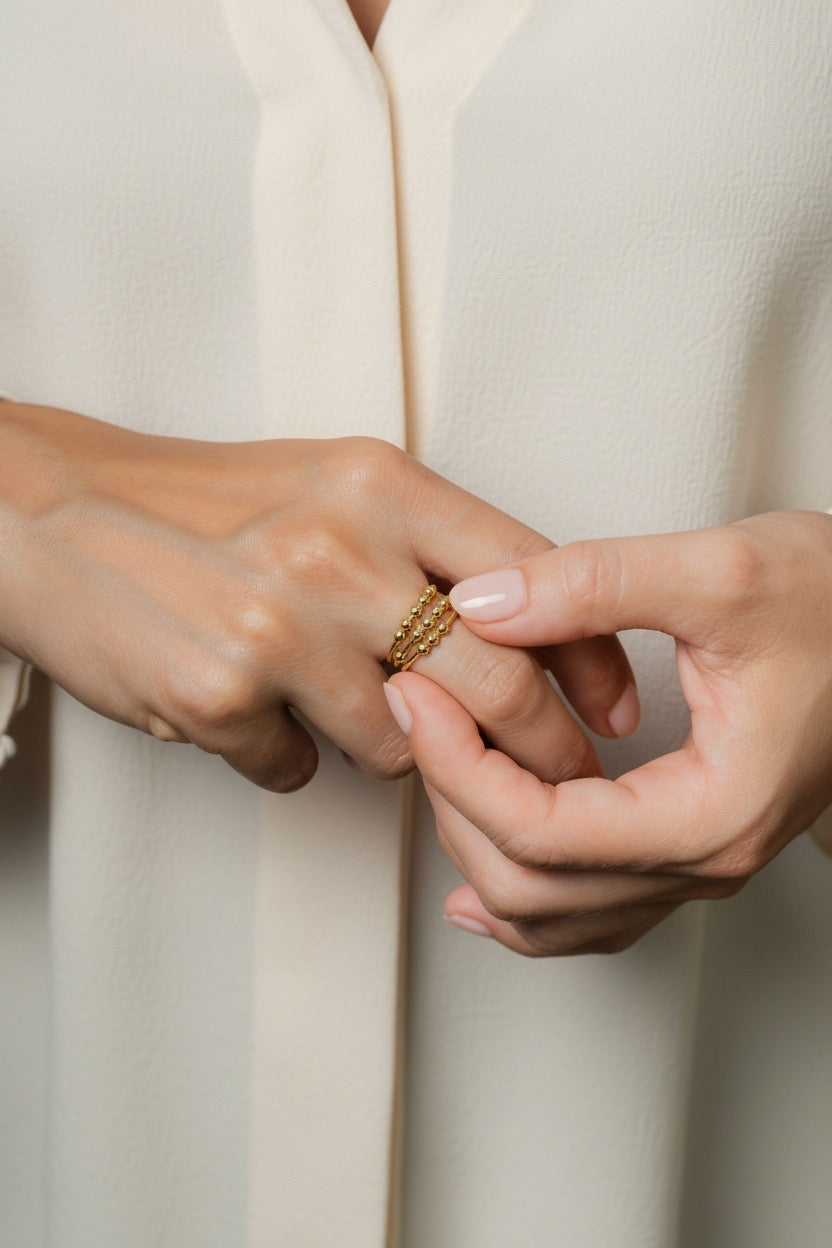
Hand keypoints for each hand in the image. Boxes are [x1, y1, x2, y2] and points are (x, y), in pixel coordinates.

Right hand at [0, 401, 636, 790]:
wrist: (53, 515)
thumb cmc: (203, 502)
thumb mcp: (331, 484)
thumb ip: (427, 547)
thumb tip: (524, 632)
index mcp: (381, 485)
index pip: (533, 582)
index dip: (588, 658)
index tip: (611, 708)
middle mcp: (338, 553)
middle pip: (497, 683)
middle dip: (545, 748)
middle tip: (558, 777)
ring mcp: (278, 632)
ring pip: (401, 746)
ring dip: (390, 747)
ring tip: (336, 703)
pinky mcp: (219, 701)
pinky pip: (300, 771)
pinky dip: (290, 755)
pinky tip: (255, 710)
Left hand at [385, 511, 831, 955]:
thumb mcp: (719, 571)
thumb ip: (592, 585)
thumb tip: (481, 604)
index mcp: (712, 813)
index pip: (540, 831)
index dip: (457, 764)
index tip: (418, 691)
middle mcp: (705, 862)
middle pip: (531, 886)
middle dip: (453, 797)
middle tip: (417, 704)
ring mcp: (698, 865)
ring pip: (551, 912)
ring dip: (476, 844)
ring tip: (434, 759)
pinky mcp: (687, 845)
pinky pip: (589, 912)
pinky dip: (521, 896)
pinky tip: (474, 877)